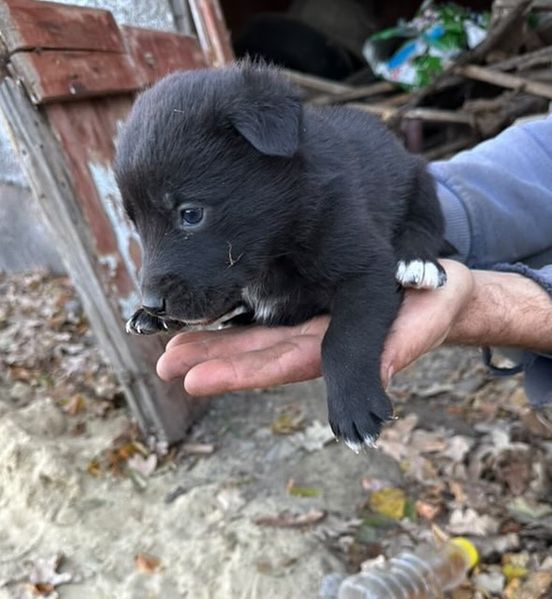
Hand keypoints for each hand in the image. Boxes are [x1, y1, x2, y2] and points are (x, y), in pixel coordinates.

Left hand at [156, 260, 474, 393]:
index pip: (282, 364)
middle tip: (164, 364)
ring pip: (256, 336)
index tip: (194, 380)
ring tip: (172, 348)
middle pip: (257, 355)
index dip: (240, 372)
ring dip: (214, 342)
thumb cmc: (433, 306)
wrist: (436, 289)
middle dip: (212, 359)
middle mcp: (316, 343)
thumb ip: (396, 354)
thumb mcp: (419, 328)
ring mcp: (311, 326)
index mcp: (338, 350)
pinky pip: (269, 313)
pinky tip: (208, 316)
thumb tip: (373, 390)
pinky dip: (236, 318)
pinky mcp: (311, 307)